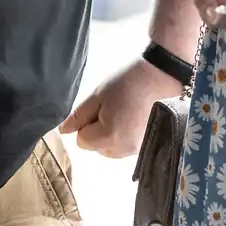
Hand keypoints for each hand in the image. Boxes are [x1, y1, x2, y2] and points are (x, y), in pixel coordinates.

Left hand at [62, 57, 186, 157]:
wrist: (162, 76)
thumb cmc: (127, 82)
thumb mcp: (97, 95)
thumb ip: (78, 116)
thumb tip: (63, 131)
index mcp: (108, 137)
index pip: (82, 141)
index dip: (85, 123)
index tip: (98, 107)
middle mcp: (124, 150)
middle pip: (96, 148)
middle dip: (97, 131)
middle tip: (111, 107)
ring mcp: (138, 150)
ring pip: (111, 149)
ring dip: (110, 135)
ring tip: (124, 112)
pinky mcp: (147, 145)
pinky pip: (126, 147)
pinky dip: (124, 136)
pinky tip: (133, 118)